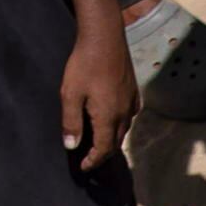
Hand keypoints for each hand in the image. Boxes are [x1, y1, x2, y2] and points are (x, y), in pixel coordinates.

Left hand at [57, 19, 135, 166]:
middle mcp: (124, 114)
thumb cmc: (85, 64)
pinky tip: (113, 118)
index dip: (93, 161)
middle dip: (102, 153)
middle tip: (90, 157)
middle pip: (115, 143)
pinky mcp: (134, 92)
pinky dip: (120, 124)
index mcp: (108, 117)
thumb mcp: (70, 94)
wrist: (105, 37)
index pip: (103, 150)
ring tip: (99, 141)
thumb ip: (71, 122)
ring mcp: (131, 102)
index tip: (84, 167)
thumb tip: (71, 145)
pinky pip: (129, 115)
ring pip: (123, 130)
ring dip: (112, 139)